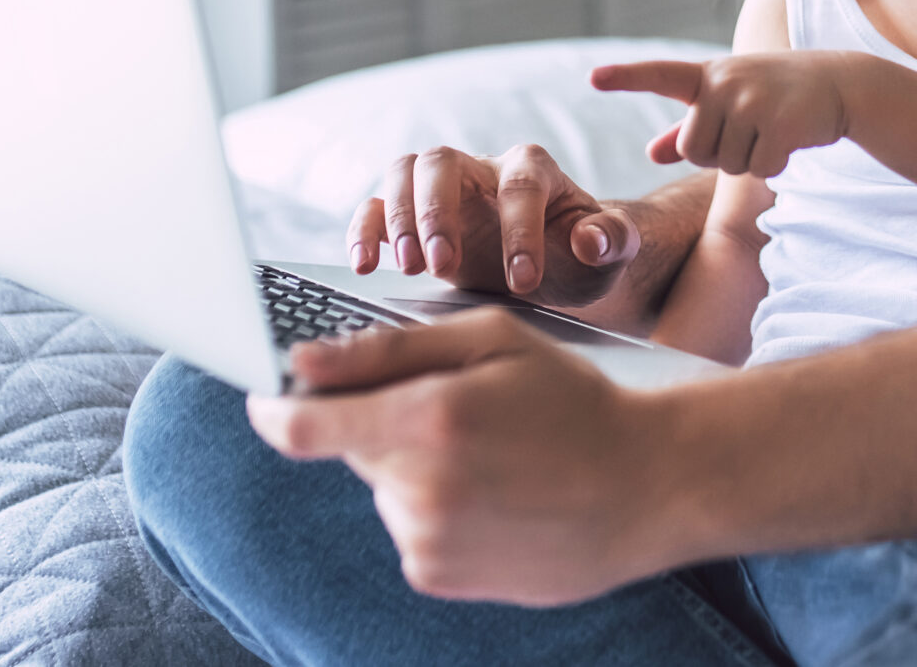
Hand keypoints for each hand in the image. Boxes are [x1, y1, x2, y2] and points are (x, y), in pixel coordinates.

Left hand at [248, 314, 698, 604]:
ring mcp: (427, 540)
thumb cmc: (573, 400)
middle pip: (351, 448)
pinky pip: (409, 527)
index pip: (300, 427)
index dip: (272, 406)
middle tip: (457, 409)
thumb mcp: (492, 342)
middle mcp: (419, 489)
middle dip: (383, 422)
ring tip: (492, 456)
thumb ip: (386, 350)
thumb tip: (301, 363)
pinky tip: (493, 494)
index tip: (270, 393)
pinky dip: (435, 506)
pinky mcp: (438, 574)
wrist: (645, 488)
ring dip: (414, 466)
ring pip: (383, 488)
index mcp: (428, 418)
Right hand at [346, 145, 639, 306]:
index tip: (524, 281)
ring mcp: (443, 190)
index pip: (519, 185)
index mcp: (534, 169)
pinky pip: (376, 207)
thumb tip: (591, 239)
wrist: (553, 270)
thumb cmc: (581, 256)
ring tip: (410, 268)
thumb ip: (613, 240)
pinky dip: (365, 230)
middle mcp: (482, 169)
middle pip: (444, 161)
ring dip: (401, 217)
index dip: (519, 231)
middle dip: (438, 211)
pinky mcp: (413, 217)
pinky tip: (367, 266)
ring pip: (405, 172)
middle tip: (442, 264)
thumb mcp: (611, 253)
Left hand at [591, 54, 852, 176]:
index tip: (593, 77)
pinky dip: (775, 165)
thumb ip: (689, 129)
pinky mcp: (780, 122)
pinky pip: (759, 169)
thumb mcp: (731, 102)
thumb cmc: (777, 94)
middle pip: (694, 149)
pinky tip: (790, 140)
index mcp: (708, 76)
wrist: (841, 84)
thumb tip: (651, 154)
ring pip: (726, 163)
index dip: (626, 78)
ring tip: (772, 129)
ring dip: (750, 160)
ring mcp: (753, 100)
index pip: (660, 74)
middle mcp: (724, 83)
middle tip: (751, 129)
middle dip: (720, 153)